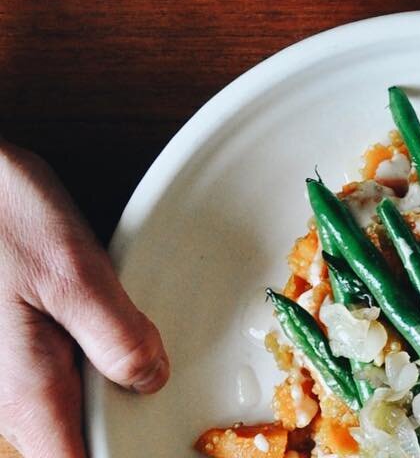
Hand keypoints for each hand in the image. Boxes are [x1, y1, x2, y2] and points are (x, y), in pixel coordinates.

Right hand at [0, 143, 168, 457]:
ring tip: (148, 362)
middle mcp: (10, 400)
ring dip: (107, 393)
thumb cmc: (7, 220)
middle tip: (168, 394)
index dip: (123, 454)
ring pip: (66, 412)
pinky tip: (113, 335)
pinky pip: (55, 382)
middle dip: (121, 422)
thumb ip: (115, 334)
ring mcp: (8, 379)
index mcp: (28, 393)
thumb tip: (153, 381)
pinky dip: (90, 367)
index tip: (164, 440)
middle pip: (74, 443)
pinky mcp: (13, 355)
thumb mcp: (73, 271)